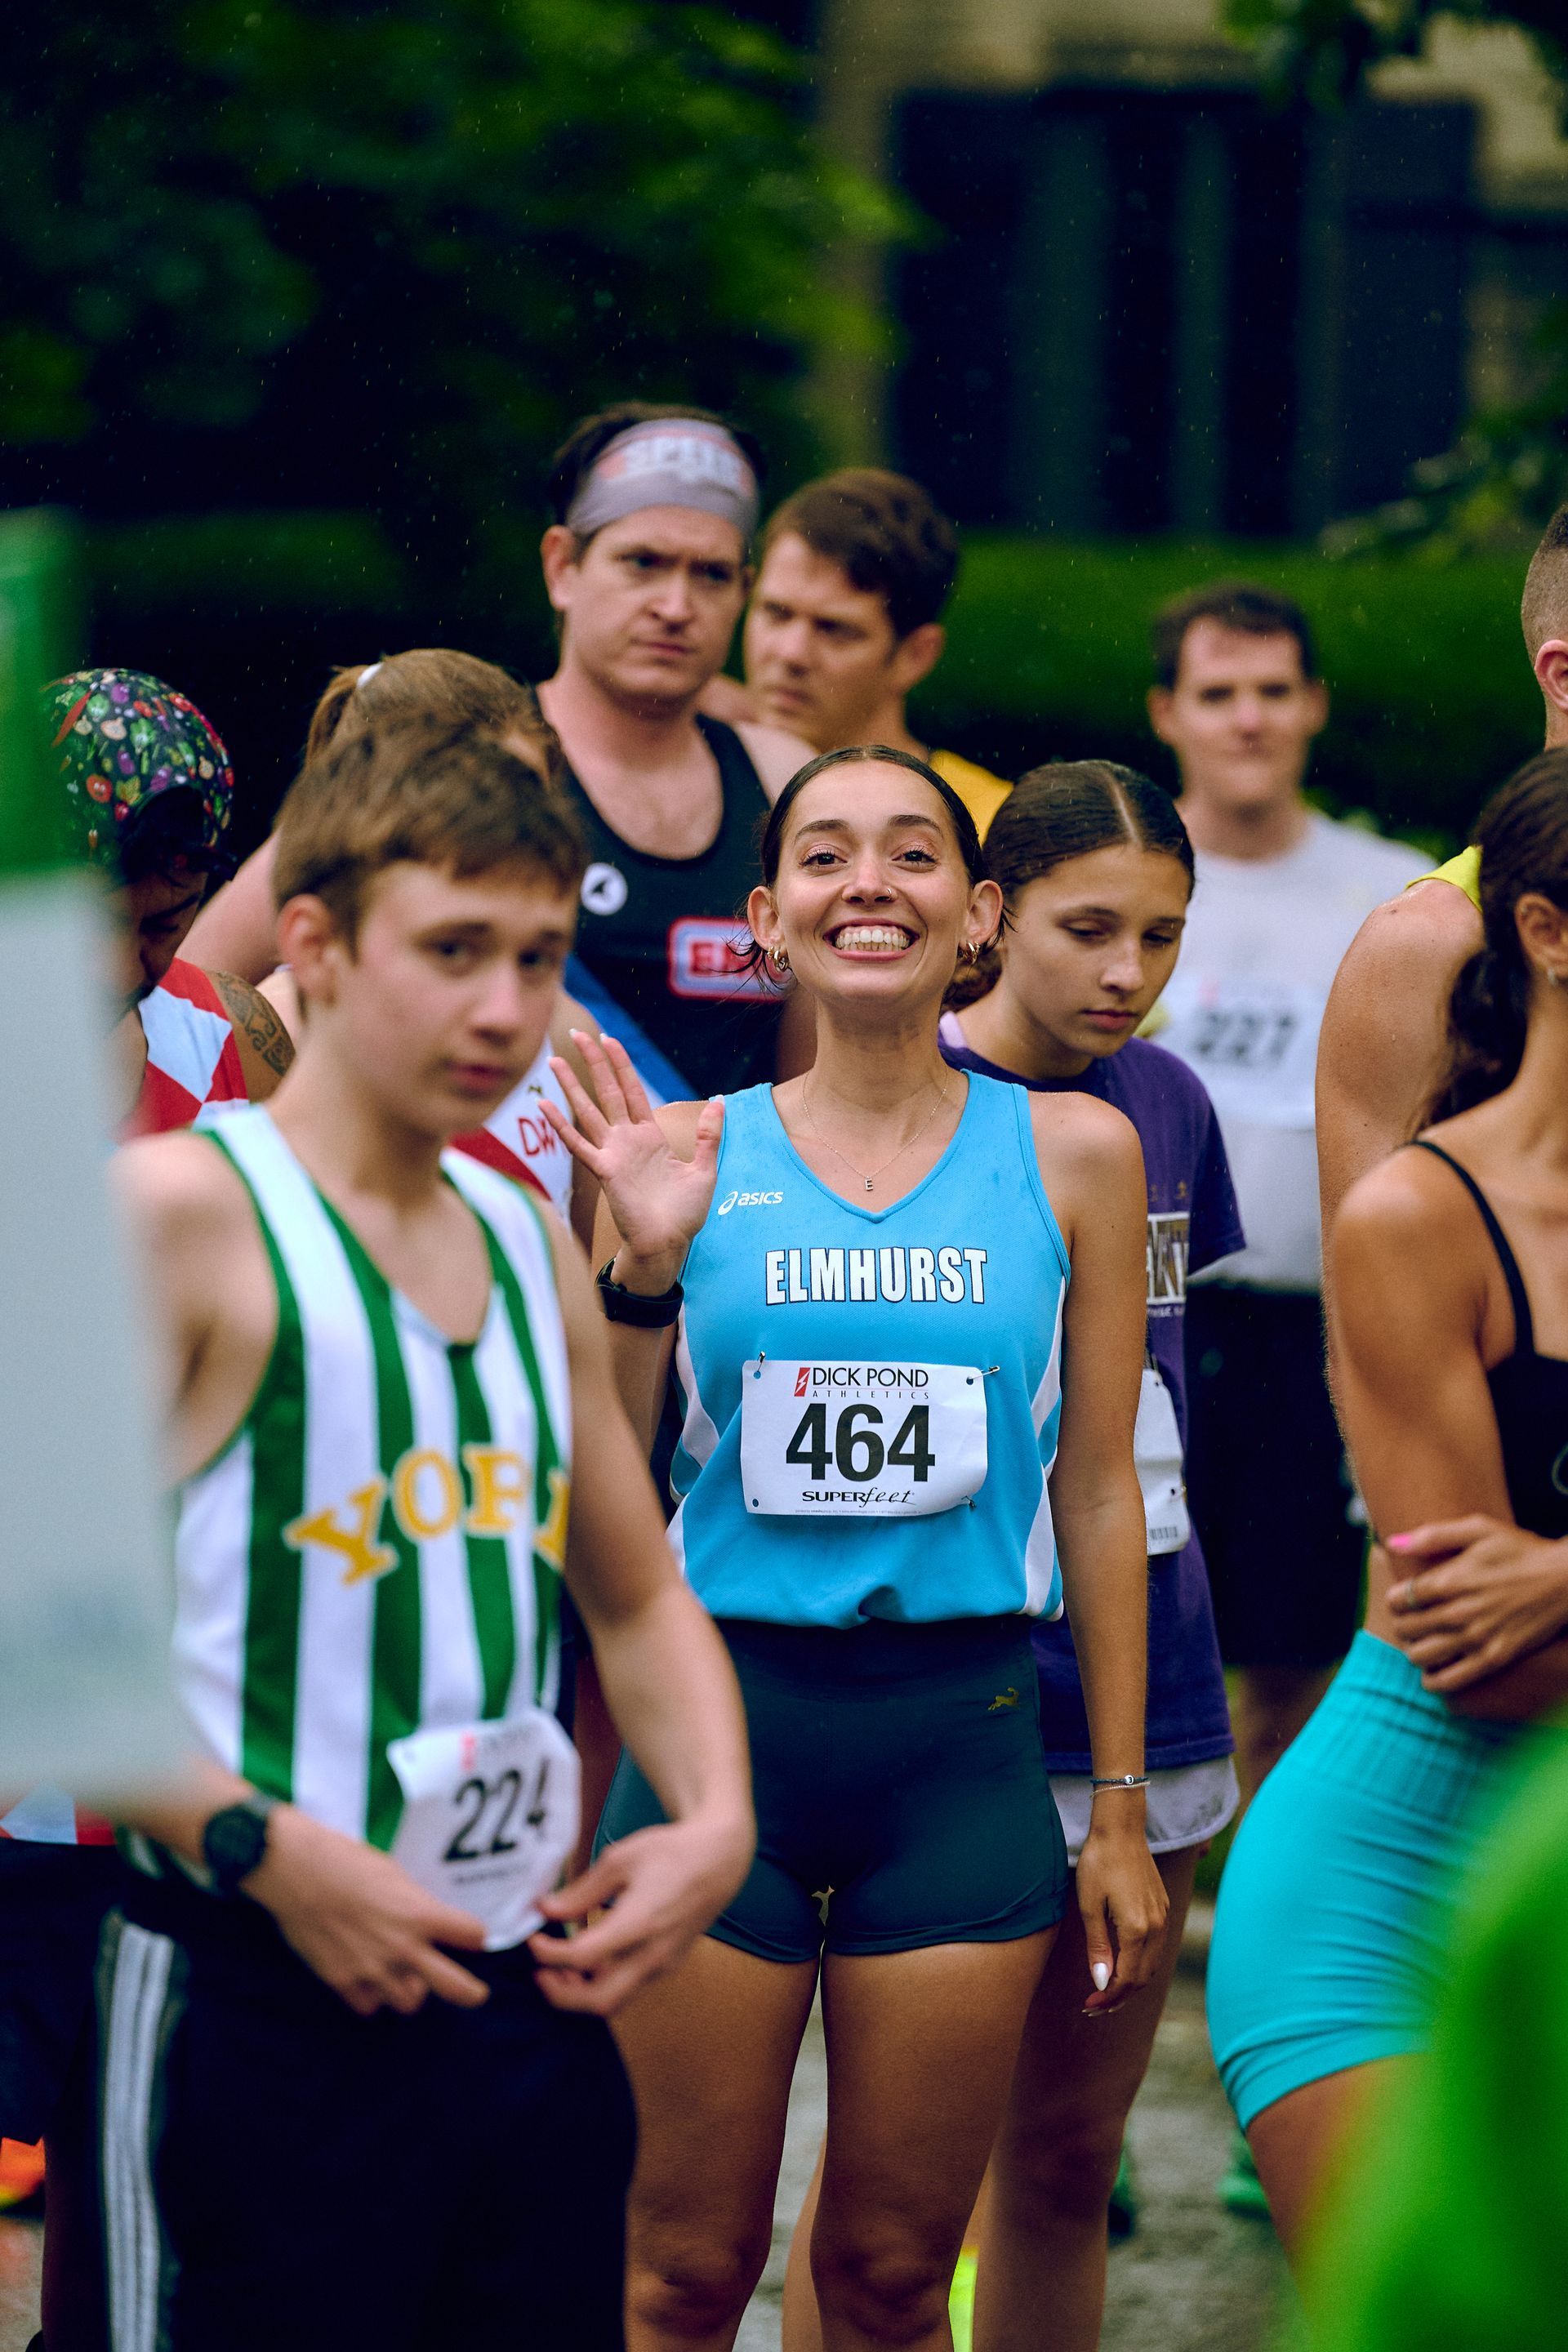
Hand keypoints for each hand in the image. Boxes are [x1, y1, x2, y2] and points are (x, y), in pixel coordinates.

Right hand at [245, 1805, 489, 2016]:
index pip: (471, 1934)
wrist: (296, 1872)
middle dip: (470, 1992)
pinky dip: (373, 1996)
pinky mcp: (342, 1981)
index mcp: (422, 1914)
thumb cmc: (346, 1861)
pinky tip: (368, 1980)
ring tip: (403, 1976)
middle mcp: (404, 1948)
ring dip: (411, 1990)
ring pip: (410, 2002)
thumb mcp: (394, 1874)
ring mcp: (373, 1969)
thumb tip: (424, 1921)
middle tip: (477, 1994)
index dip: (474, 1934)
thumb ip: (414, 1904)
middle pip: (455, 1987)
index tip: (471, 1936)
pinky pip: (370, 2006)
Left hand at [527, 1810, 753, 2016]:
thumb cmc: (670, 1852)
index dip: (548, 1954)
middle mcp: (653, 1953)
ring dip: (581, 1994)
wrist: (719, 1859)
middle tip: (540, 1973)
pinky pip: (629, 1988)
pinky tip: (588, 1960)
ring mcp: (663, 1964)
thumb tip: (545, 1910)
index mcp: (640, 1922)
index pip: (582, 1957)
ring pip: (615, 2002)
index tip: (532, 1939)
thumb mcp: (620, 1859)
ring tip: (560, 1969)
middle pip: (599, 2001)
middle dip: (561, 1995)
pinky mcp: (667, 1965)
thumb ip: (581, 1891)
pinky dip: (602, 1984)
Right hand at [543, 1032, 721, 1280]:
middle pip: (607, 1091)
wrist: (669, 1244)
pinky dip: (561, 1125)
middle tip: (578, 1033)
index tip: (608, 1039)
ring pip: (588, 1111)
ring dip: (572, 1085)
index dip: (621, 1065)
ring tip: (554, 1060)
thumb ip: (710, 1134)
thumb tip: (720, 1099)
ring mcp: (613, 1154)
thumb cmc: (684, 1213)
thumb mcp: (705, 1169)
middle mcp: (627, 1140)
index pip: (632, 1091)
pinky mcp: (605, 1172)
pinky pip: (579, 1145)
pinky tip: (544, 1106)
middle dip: (594, 1062)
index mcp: (650, 1136)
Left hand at [1076, 1804, 1168, 2016]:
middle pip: (1143, 1978)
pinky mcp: (1163, 1907)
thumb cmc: (1099, 1863)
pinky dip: (1141, 1963)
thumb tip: (1101, 1983)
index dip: (1108, 1997)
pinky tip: (1123, 1964)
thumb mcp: (1089, 1906)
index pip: (1127, 1979)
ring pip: (1153, 1964)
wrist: (1121, 1828)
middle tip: (1095, 2005)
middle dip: (1120, 1996)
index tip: (1089, 2006)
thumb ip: (1097, 1947)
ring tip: (1107, 1991)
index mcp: (1138, 1928)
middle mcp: (1157, 1927)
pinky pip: (1156, 1948)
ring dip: (1132, 1982)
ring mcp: (1163, 1917)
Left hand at [1386, 1518, 1567, 1689]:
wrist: (1565, 1580)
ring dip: (1413, 1651)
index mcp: (1451, 1580)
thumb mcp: (1479, 1529)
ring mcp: (1477, 1638)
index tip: (1402, 1600)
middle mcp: (1459, 1612)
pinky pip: (1451, 1680)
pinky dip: (1434, 1681)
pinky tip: (1432, 1674)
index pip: (1400, 1599)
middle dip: (1402, 1625)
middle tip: (1412, 1622)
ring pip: (1420, 1656)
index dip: (1395, 1601)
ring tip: (1421, 1644)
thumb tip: (1393, 1543)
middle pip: (1406, 1629)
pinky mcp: (1494, 1658)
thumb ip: (1433, 1535)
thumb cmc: (1520, 1550)